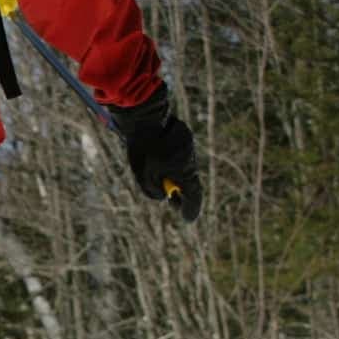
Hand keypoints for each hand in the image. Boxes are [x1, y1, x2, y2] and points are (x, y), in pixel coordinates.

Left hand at [109, 87, 201, 222]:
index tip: (187, 219)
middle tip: (169, 197)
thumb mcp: (145, 178)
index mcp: (185, 174)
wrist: (145, 119)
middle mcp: (191, 162)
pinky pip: (178, 154)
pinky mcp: (185, 138)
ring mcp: (189, 149)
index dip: (190, 209)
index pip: (193, 197)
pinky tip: (155, 149)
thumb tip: (162, 194)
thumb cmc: (145, 150)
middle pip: (188, 182)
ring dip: (170, 171)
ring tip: (152, 162)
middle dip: (178, 190)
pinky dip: (169, 157)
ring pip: (181, 167)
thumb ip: (154, 191)